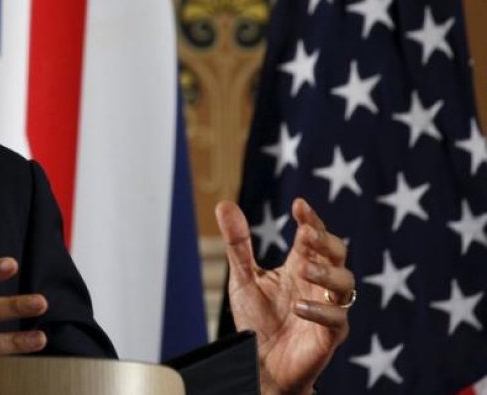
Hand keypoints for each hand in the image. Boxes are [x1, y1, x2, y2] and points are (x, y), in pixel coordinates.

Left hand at [217, 198, 352, 394]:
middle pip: (337, 254)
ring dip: (326, 273)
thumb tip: (224, 205)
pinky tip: (298, 307)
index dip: (311, 220)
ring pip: (344, 284)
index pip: (313, 236)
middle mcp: (318, 284)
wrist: (260, 363)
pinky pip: (337, 319)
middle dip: (325, 241)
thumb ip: (237, 244)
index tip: (299, 205)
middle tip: (306, 234)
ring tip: (303, 269)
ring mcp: (328, 308)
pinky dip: (320, 311)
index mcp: (300, 266)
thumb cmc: (256, 320)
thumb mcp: (243, 278)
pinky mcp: (330, 335)